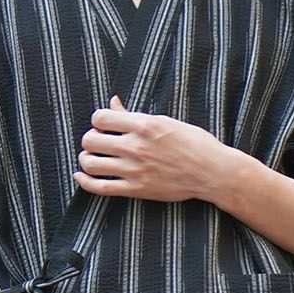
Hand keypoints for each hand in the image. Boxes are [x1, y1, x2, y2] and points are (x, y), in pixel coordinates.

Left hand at [74, 95, 232, 202]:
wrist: (212, 172)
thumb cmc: (193, 143)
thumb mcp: (165, 121)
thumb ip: (134, 115)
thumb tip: (113, 102)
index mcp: (143, 125)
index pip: (100, 118)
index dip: (98, 121)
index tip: (104, 126)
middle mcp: (135, 147)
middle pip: (90, 140)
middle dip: (90, 140)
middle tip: (98, 143)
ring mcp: (134, 170)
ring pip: (90, 163)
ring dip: (86, 159)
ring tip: (93, 158)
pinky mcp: (135, 190)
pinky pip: (99, 188)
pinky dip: (84, 182)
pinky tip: (81, 176)